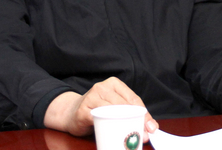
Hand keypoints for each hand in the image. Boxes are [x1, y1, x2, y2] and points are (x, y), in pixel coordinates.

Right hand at [43, 77, 158, 140]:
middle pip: (125, 105)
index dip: (145, 114)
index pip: (133, 99)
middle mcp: (103, 87)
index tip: (151, 127)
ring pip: (114, 111)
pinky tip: (115, 133)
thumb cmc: (96, 110)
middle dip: (137, 121)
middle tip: (144, 135)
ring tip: (133, 137)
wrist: (70, 113)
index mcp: (114, 84)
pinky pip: (99, 118)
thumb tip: (151, 127)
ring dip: (125, 126)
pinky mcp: (83, 110)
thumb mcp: (114, 108)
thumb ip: (129, 113)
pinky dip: (109, 127)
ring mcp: (92, 96)